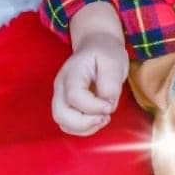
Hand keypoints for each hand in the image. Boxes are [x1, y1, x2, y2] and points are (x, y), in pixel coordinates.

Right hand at [51, 1, 127, 135]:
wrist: (97, 46)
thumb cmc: (105, 52)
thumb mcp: (114, 61)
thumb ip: (111, 83)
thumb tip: (106, 104)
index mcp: (72, 72)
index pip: (74, 97)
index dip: (93, 107)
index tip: (109, 105)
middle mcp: (61, 86)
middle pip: (61, 114)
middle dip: (85, 123)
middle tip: (105, 116)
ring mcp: (61, 96)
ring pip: (63, 123)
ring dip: (85, 128)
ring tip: (103, 117)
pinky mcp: (66, 105)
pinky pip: (69, 125)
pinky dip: (84, 128)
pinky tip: (97, 118)